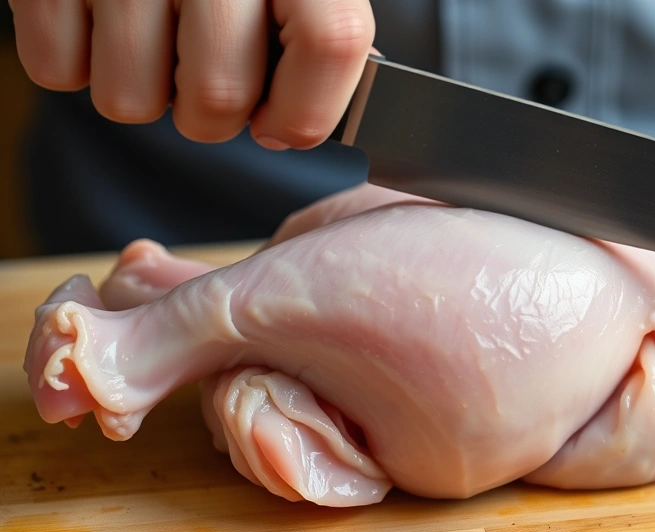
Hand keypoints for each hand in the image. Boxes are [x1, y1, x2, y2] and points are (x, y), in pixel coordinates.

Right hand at [9, 0, 375, 149]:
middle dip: (210, 116)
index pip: (331, 41)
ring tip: (151, 38)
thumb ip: (318, 29)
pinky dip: (77, 62)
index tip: (281, 125)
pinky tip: (100, 20)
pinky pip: (59, 69)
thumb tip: (310, 116)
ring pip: (132, 99)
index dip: (307, 110)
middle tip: (202, 75)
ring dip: (143, 91)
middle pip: (218, 97)